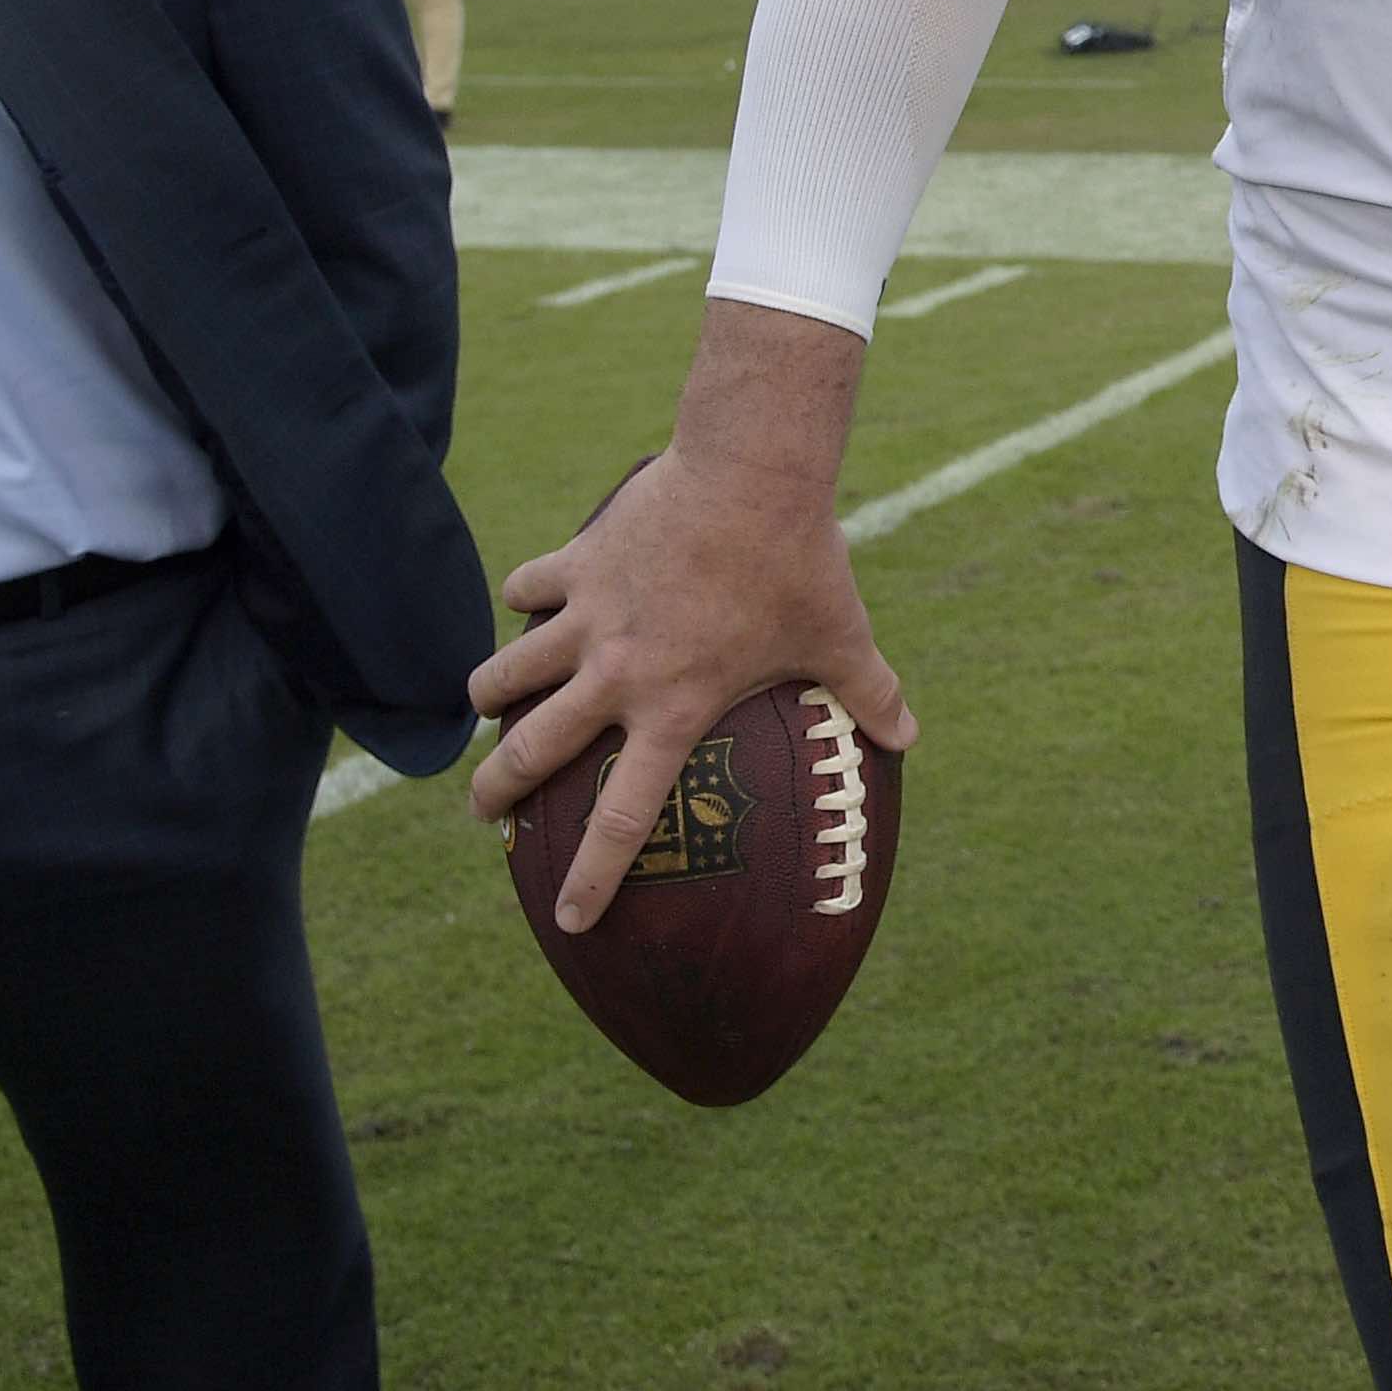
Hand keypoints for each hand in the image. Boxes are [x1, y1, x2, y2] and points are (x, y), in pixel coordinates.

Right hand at [468, 321, 914, 930]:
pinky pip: (528, 586)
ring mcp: (587, 618)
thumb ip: (870, 692)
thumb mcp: (842, 636)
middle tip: (482, 814)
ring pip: (505, 672)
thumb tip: (909, 737)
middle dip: (495, 792)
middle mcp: (616, 675)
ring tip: (484, 708)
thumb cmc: (799, 562)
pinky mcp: (577, 562)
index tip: (567, 918)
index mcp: (674, 710)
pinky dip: (522, 594)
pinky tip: (526, 598)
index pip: (624, 818)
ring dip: (489, 694)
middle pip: (530, 754)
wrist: (751, 472)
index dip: (592, 876)